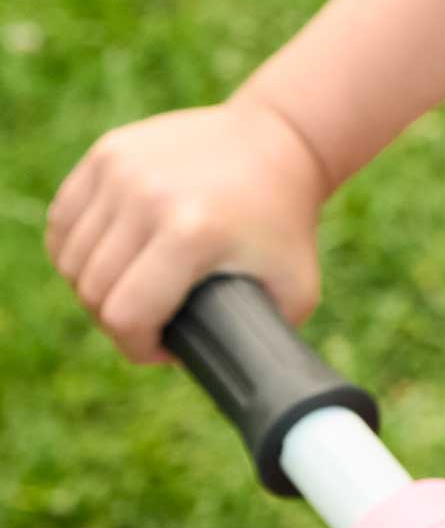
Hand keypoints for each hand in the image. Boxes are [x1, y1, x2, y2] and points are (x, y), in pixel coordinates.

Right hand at [44, 96, 331, 365]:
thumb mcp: (296, 289)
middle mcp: (149, 194)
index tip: (163, 343)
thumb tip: (244, 388)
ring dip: (95, 281)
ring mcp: (125, 166)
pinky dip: (76, 243)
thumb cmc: (286, 222)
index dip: (138, 345)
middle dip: (119, 316)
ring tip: (135, 282)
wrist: (280, 138)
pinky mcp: (110, 149)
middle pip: (93, 291)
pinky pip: (64, 220)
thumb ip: (265, 345)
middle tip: (154, 312)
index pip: (124, 316)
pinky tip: (108, 251)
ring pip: (71, 259)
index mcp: (192, 230)